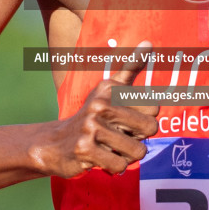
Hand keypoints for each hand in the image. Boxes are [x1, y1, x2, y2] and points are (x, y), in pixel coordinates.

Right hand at [33, 43, 159, 177]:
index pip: (154, 107)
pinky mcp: (84, 150)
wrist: (54, 143)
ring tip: (110, 148)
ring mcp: (91, 127)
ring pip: (138, 151)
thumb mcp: (108, 90)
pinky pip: (120, 165)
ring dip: (127, 155)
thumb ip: (130, 67)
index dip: (144, 119)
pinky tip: (100, 158)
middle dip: (139, 139)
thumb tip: (149, 43)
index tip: (126, 120)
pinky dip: (114, 166)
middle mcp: (101, 105)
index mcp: (111, 89)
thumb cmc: (90, 117)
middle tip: (119, 137)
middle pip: (150, 129)